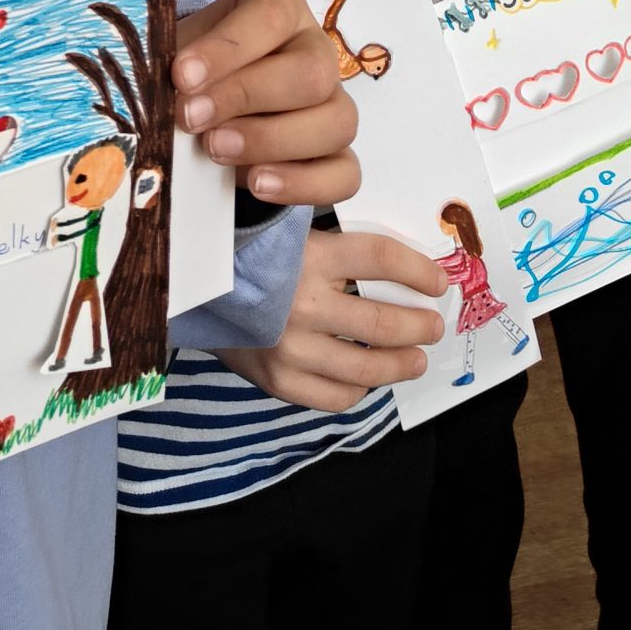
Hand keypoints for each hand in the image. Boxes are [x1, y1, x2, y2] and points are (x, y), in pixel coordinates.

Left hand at [174, 0, 357, 206]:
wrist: (206, 103)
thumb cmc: (194, 67)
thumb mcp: (181, 52)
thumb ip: (178, 67)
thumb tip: (171, 98)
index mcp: (280, 7)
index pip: (270, 17)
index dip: (227, 48)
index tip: (182, 76)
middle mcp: (315, 49)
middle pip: (311, 72)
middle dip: (247, 97)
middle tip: (192, 118)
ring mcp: (333, 103)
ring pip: (337, 123)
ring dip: (272, 142)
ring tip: (215, 150)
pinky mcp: (336, 156)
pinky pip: (345, 174)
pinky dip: (304, 184)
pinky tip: (257, 184)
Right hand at [219, 228, 447, 411]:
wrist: (192, 289)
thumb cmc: (250, 254)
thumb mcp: (291, 232)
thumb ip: (338, 246)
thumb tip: (402, 265)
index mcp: (309, 254)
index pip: (382, 258)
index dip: (419, 271)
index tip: (438, 283)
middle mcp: (302, 302)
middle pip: (383, 322)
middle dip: (419, 326)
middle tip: (432, 327)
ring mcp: (290, 347)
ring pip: (367, 368)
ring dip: (402, 364)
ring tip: (416, 359)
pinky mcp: (279, 380)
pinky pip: (336, 396)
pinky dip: (360, 390)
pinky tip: (368, 380)